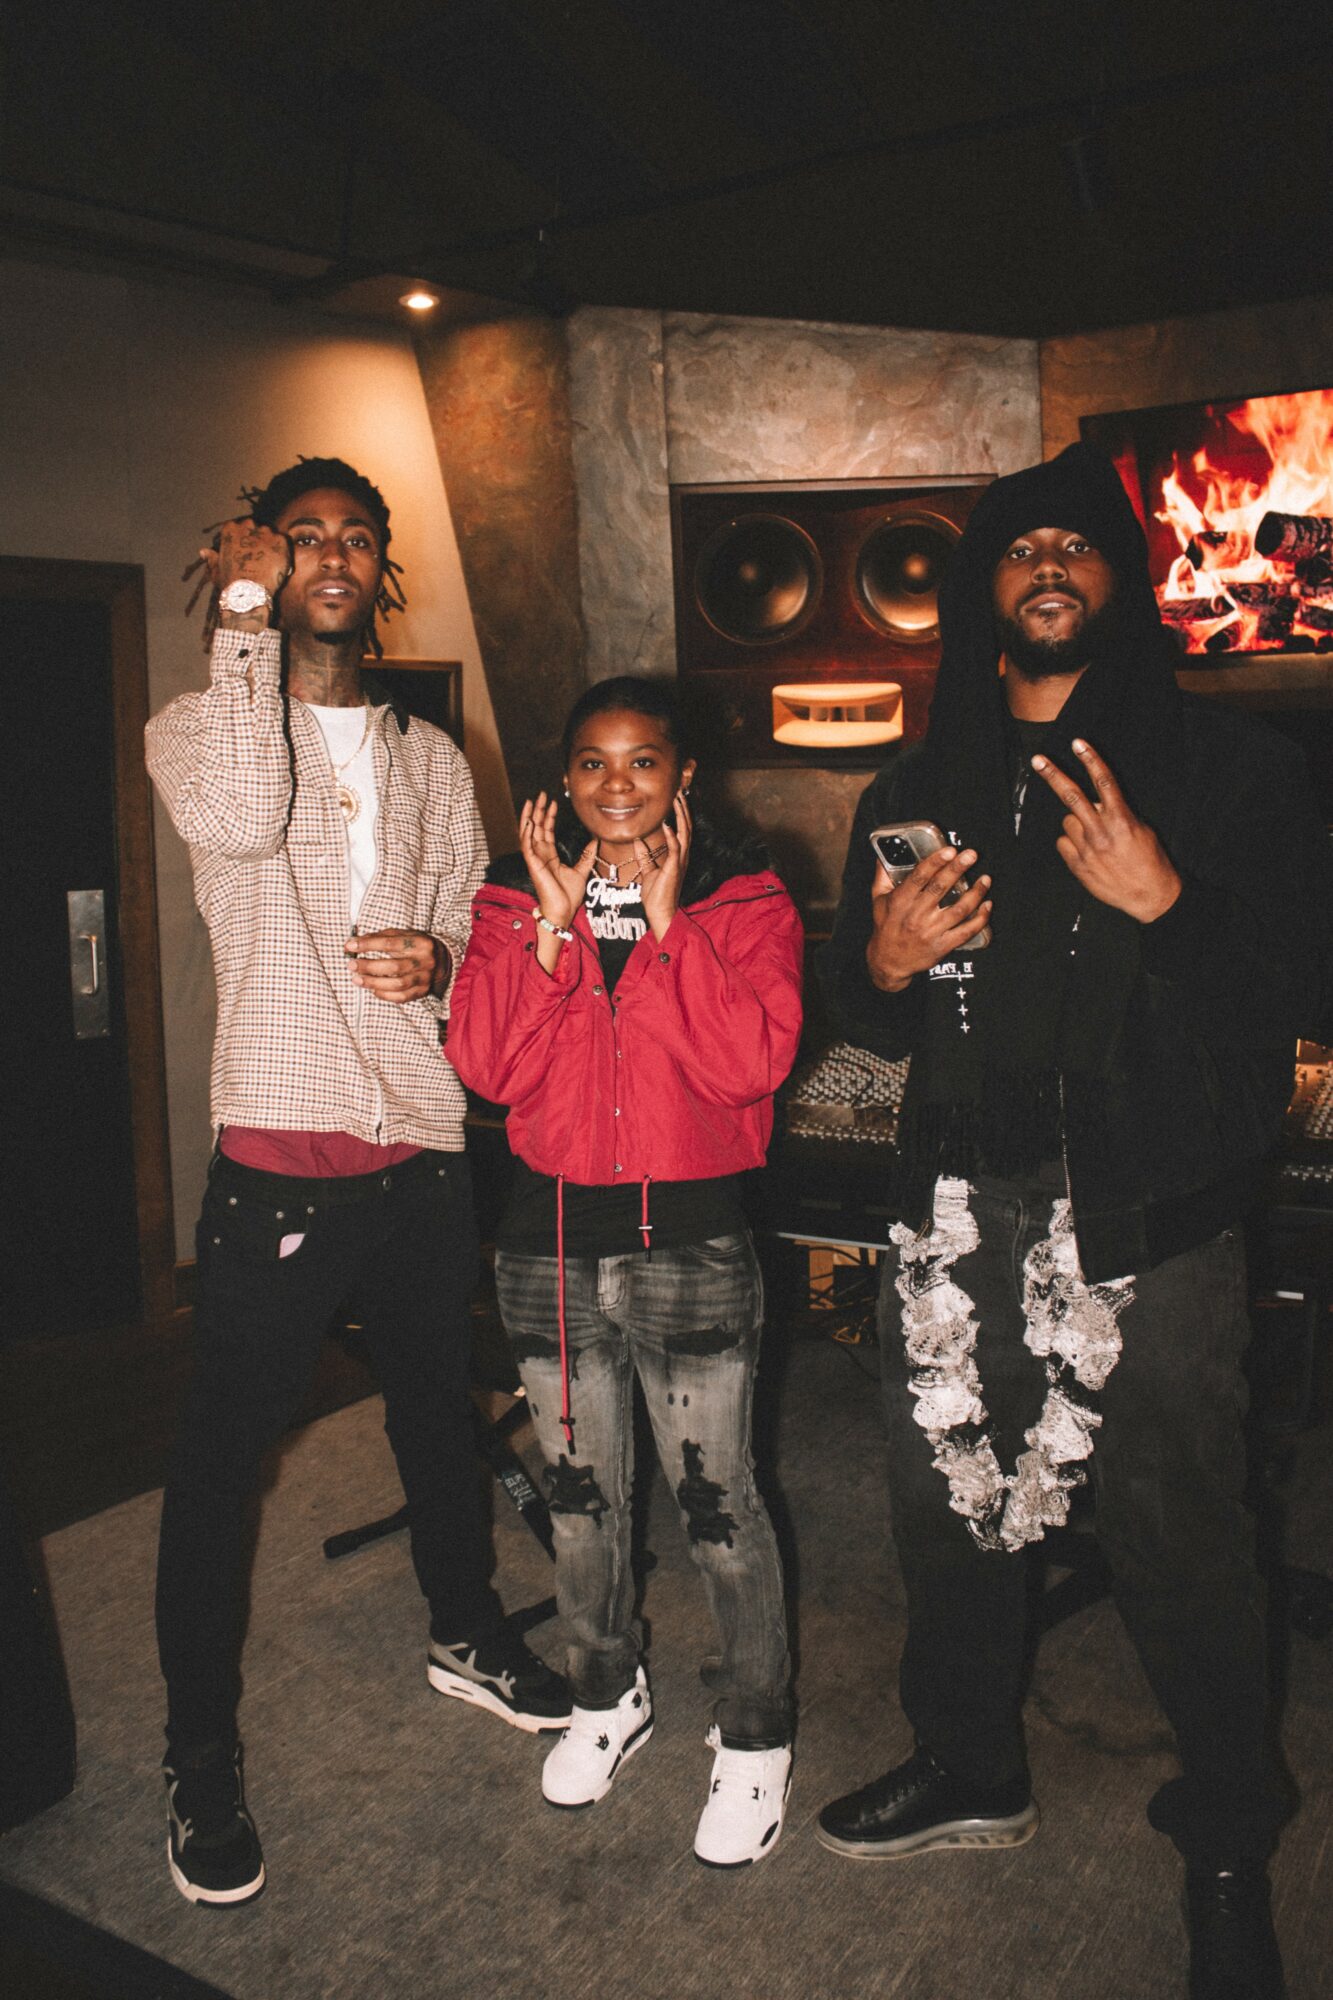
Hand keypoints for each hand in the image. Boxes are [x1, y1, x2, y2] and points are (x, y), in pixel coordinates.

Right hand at [202, 519, 290, 629]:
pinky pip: (284, 542)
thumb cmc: (230, 582)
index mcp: (230, 528)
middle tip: (259, 558)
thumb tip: (203, 551)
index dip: (245, 540)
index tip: (246, 552)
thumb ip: (212, 558)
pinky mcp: (280, 541)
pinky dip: (283, 552)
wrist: (248, 593)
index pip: (240, 528)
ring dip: (271, 546)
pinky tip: (278, 564)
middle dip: (258, 540)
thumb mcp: (216, 569)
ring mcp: (265, 532)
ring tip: (269, 563)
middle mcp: (247, 526)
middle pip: (256, 529)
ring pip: (270, 535)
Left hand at [345, 929, 445, 1003]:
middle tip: (351, 965)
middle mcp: (425, 961)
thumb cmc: (415, 946)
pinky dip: (384, 995)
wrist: (442, 961)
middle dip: (369, 966)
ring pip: (397, 984)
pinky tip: (373, 989)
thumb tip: (352, 944)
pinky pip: (401, 997)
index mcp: (420, 943)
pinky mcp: (422, 991)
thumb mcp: (402, 935)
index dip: (368, 945)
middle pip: (394, 966)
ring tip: (357, 979)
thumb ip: (379, 938)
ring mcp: (425, 978)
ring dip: (373, 982)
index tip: (350, 946)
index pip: (391, 943)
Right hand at [519, 793, 596, 929]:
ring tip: (532, 801)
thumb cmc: (568, 896)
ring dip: (530, 816)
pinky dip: (526, 832)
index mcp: (549, 856)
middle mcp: (540, 855)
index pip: (547, 831)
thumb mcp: (581, 870)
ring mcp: (535, 859)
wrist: (563, 911)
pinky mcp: (533, 865)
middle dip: (539, 810)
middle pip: (537, 827)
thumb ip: (586, 856)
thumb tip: (594, 841)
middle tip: (542, 794)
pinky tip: (529, 820)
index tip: (554, 802)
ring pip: (528, 833)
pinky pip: (526, 845)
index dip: (549, 816)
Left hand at [635, 790, 691, 940]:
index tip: (676, 798)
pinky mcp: (675, 868)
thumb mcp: (647, 871)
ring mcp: (680, 862)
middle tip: (680, 792)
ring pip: (684, 833)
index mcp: (677, 856)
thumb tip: (638, 841)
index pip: (681, 830)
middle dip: (683, 808)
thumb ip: (644, 856)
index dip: (680, 813)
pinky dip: (672, 835)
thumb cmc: (656, 895)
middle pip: (686, 827)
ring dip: (681, 816)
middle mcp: (682, 856)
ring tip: (678, 800)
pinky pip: (675, 848)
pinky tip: (668, 824)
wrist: (660, 912)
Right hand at [865, 847, 992, 991]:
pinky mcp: (943, 945)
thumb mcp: (878, 900)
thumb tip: (884, 855)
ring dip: (975, 893)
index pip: (920, 877)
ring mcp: (931, 931)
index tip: (949, 850)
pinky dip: (980, 918)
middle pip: (940, 888)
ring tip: (985, 879)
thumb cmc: (885, 928)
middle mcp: (916, 915)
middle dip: (958, 869)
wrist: (889, 962)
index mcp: (901, 901)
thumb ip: (882, 876)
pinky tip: (987, 905)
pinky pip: (966, 931)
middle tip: (971, 855)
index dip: (936, 862)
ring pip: (959, 909)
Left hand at [1031, 739, 1180, 922]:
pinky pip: (1063, 844)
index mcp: (1121, 819)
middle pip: (1071, 796)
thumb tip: (1097, 802)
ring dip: (1076, 824)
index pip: (1103, 782)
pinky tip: (1087, 853)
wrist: (1150, 896)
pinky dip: (1071, 844)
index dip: (1090, 759)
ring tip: (1095, 838)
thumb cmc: (1150, 861)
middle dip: (1053, 775)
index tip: (1078, 744)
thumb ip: (1117, 813)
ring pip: (1067, 822)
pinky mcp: (1078, 865)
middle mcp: (1102, 832)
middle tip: (1038, 760)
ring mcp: (1087, 849)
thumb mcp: (1141, 829)